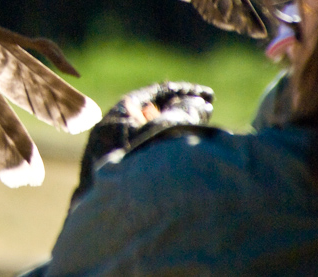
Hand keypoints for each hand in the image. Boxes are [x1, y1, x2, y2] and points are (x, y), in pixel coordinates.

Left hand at [72, 82, 213, 203]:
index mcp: (115, 118)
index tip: (209, 96)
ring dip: (173, 132)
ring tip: (199, 134)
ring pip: (146, 135)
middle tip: (206, 111)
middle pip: (147, 113)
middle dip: (178, 111)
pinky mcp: (113, 181)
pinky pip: (141, 156)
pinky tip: (183, 159)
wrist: (116, 225)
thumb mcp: (168, 134)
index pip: (150, 94)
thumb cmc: (141, 174)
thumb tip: (197, 103)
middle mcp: (107, 134)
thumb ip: (184, 114)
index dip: (182, 92)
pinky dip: (163, 152)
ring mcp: (109, 157)